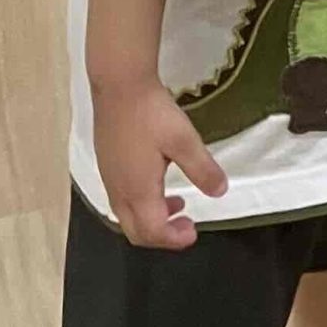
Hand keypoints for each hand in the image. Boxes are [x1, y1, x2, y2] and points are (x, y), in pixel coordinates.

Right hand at [93, 80, 228, 249]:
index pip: (152, 232)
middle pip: (135, 232)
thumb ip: (202, 169)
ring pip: (126, 217)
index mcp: (138, 190)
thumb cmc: (152, 114)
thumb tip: (219, 192)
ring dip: (152, 219)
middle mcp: (118, 191)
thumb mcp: (185, 140)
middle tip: (186, 225)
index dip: (174, 239)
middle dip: (162, 236)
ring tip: (178, 204)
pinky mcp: (106, 166)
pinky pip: (121, 200)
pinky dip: (141, 205)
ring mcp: (109, 179)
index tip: (194, 232)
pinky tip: (157, 183)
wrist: (119, 87)